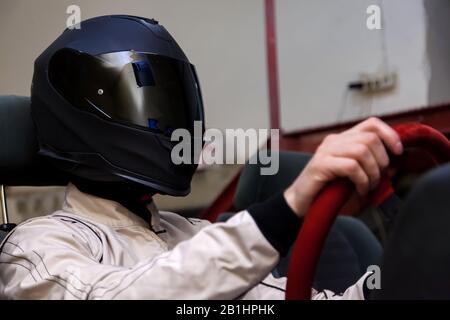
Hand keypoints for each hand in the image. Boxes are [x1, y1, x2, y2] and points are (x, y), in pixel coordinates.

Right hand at [284, 117, 402, 217]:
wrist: (303, 204)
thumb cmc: (330, 191)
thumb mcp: (355, 176)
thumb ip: (372, 167)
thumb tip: (395, 164)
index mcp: (343, 139)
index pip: (371, 124)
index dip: (389, 134)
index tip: (398, 152)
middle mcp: (334, 141)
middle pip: (370, 138)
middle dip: (381, 161)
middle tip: (378, 179)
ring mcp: (326, 151)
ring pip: (362, 150)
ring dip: (372, 172)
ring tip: (368, 186)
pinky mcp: (321, 165)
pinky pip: (351, 166)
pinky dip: (362, 180)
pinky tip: (360, 190)